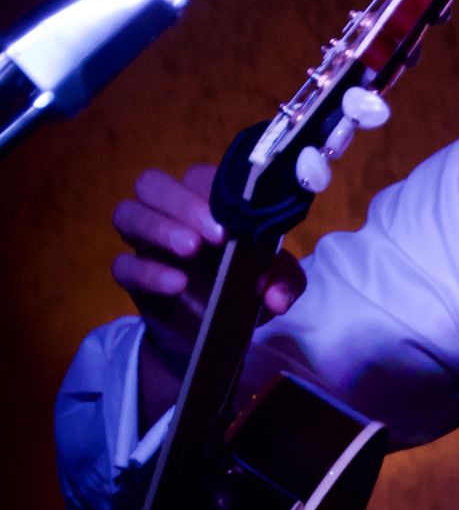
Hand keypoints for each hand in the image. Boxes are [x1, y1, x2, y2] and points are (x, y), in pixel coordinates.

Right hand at [111, 164, 305, 427]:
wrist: (214, 333)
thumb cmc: (244, 288)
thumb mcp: (274, 284)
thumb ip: (285, 282)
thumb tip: (276, 297)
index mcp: (206, 203)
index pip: (199, 176)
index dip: (215, 189)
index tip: (238, 218)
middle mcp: (170, 214)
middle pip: (153, 184)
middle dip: (183, 203)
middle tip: (216, 235)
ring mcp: (146, 243)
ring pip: (127, 213)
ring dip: (159, 227)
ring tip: (191, 249)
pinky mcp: (133, 277)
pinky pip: (123, 265)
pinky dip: (149, 271)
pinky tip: (177, 284)